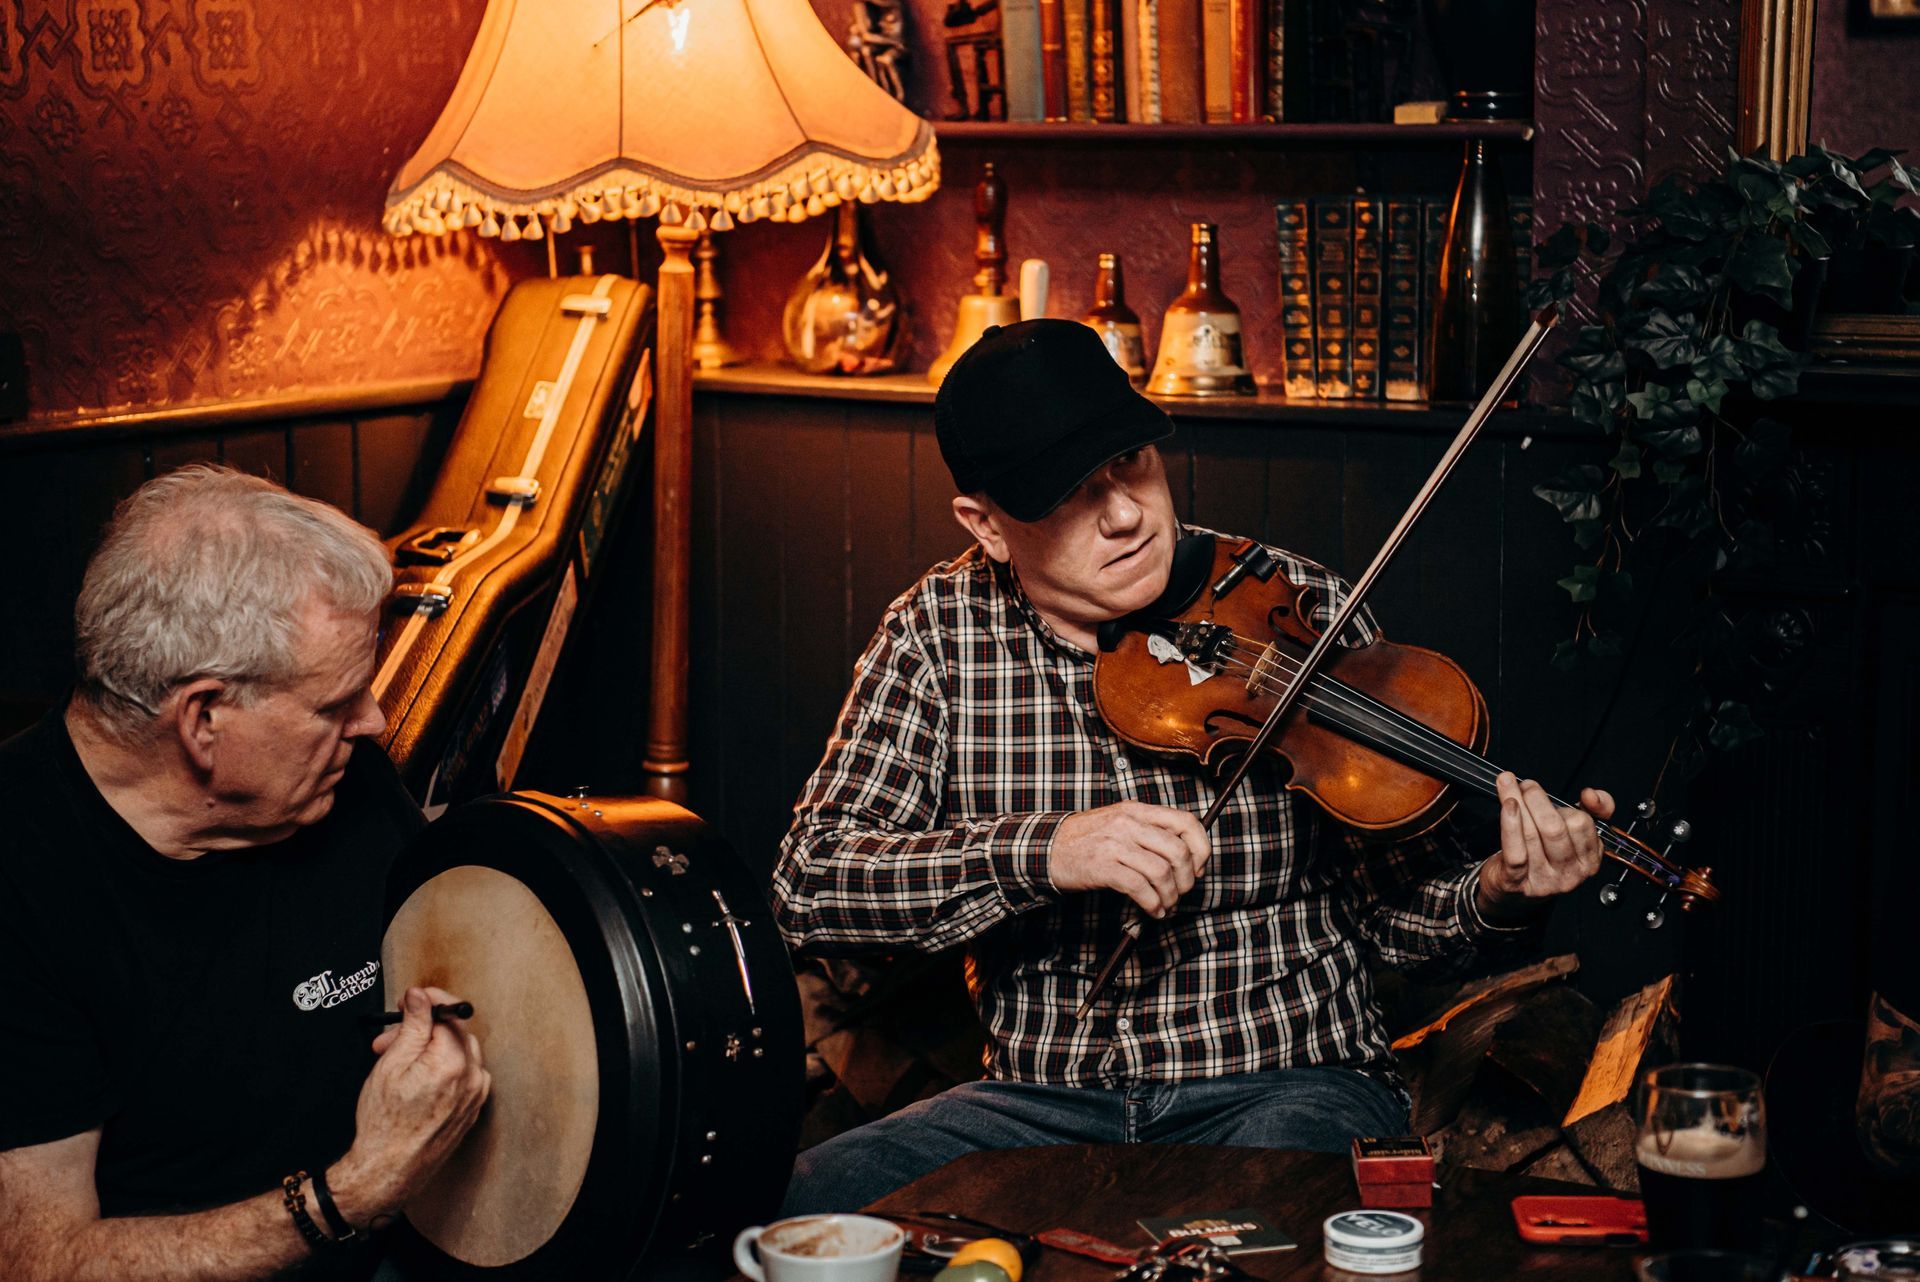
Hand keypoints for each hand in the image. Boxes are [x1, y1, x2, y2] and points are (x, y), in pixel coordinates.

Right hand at [329, 986, 489, 1227]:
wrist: (387, 1171)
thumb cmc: (384, 1124)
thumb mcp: (391, 1065)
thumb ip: (413, 1025)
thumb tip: (420, 997)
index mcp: (454, 1063)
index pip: (449, 1014)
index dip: (427, 1003)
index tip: (410, 1000)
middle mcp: (472, 1077)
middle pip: (454, 1033)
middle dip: (421, 1029)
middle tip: (388, 1039)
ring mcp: (476, 1095)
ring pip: (458, 1052)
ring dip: (430, 1048)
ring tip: (397, 1062)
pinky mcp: (473, 1108)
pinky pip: (463, 1074)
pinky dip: (442, 1068)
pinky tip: (416, 1080)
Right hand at [1049, 801, 1208, 917]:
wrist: (1044, 848)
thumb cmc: (1085, 840)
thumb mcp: (1118, 823)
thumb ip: (1149, 832)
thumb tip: (1187, 857)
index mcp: (1137, 810)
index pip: (1186, 822)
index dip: (1201, 848)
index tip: (1199, 867)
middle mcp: (1128, 823)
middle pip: (1178, 851)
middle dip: (1187, 879)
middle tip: (1182, 892)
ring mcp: (1115, 844)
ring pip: (1162, 872)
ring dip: (1170, 896)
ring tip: (1166, 905)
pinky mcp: (1102, 867)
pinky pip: (1140, 888)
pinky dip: (1153, 904)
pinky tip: (1152, 911)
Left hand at [1477, 773, 1613, 922]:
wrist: (1513, 893)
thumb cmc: (1544, 856)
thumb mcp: (1573, 834)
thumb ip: (1593, 811)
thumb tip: (1592, 794)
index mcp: (1589, 860)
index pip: (1582, 823)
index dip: (1565, 803)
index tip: (1552, 792)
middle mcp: (1569, 874)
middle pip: (1555, 827)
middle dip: (1536, 799)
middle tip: (1525, 786)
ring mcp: (1543, 880)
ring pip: (1532, 834)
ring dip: (1516, 801)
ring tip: (1507, 784)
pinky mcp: (1516, 883)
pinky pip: (1515, 851)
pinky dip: (1510, 824)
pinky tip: (1508, 805)